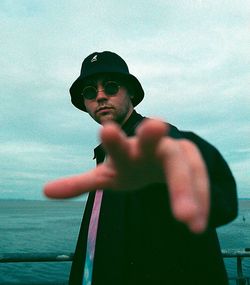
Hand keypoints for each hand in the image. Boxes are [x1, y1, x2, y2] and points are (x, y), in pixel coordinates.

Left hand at [43, 119, 208, 232]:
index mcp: (126, 151)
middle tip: (156, 126)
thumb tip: (44, 191)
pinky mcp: (195, 165)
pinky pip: (200, 183)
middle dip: (154, 139)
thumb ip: (79, 183)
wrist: (157, 160)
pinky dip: (201, 203)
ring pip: (184, 166)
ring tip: (189, 221)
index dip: (112, 140)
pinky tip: (198, 224)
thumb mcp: (106, 176)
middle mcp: (151, 147)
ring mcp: (176, 154)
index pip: (117, 145)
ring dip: (187, 190)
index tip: (105, 131)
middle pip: (154, 142)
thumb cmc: (129, 167)